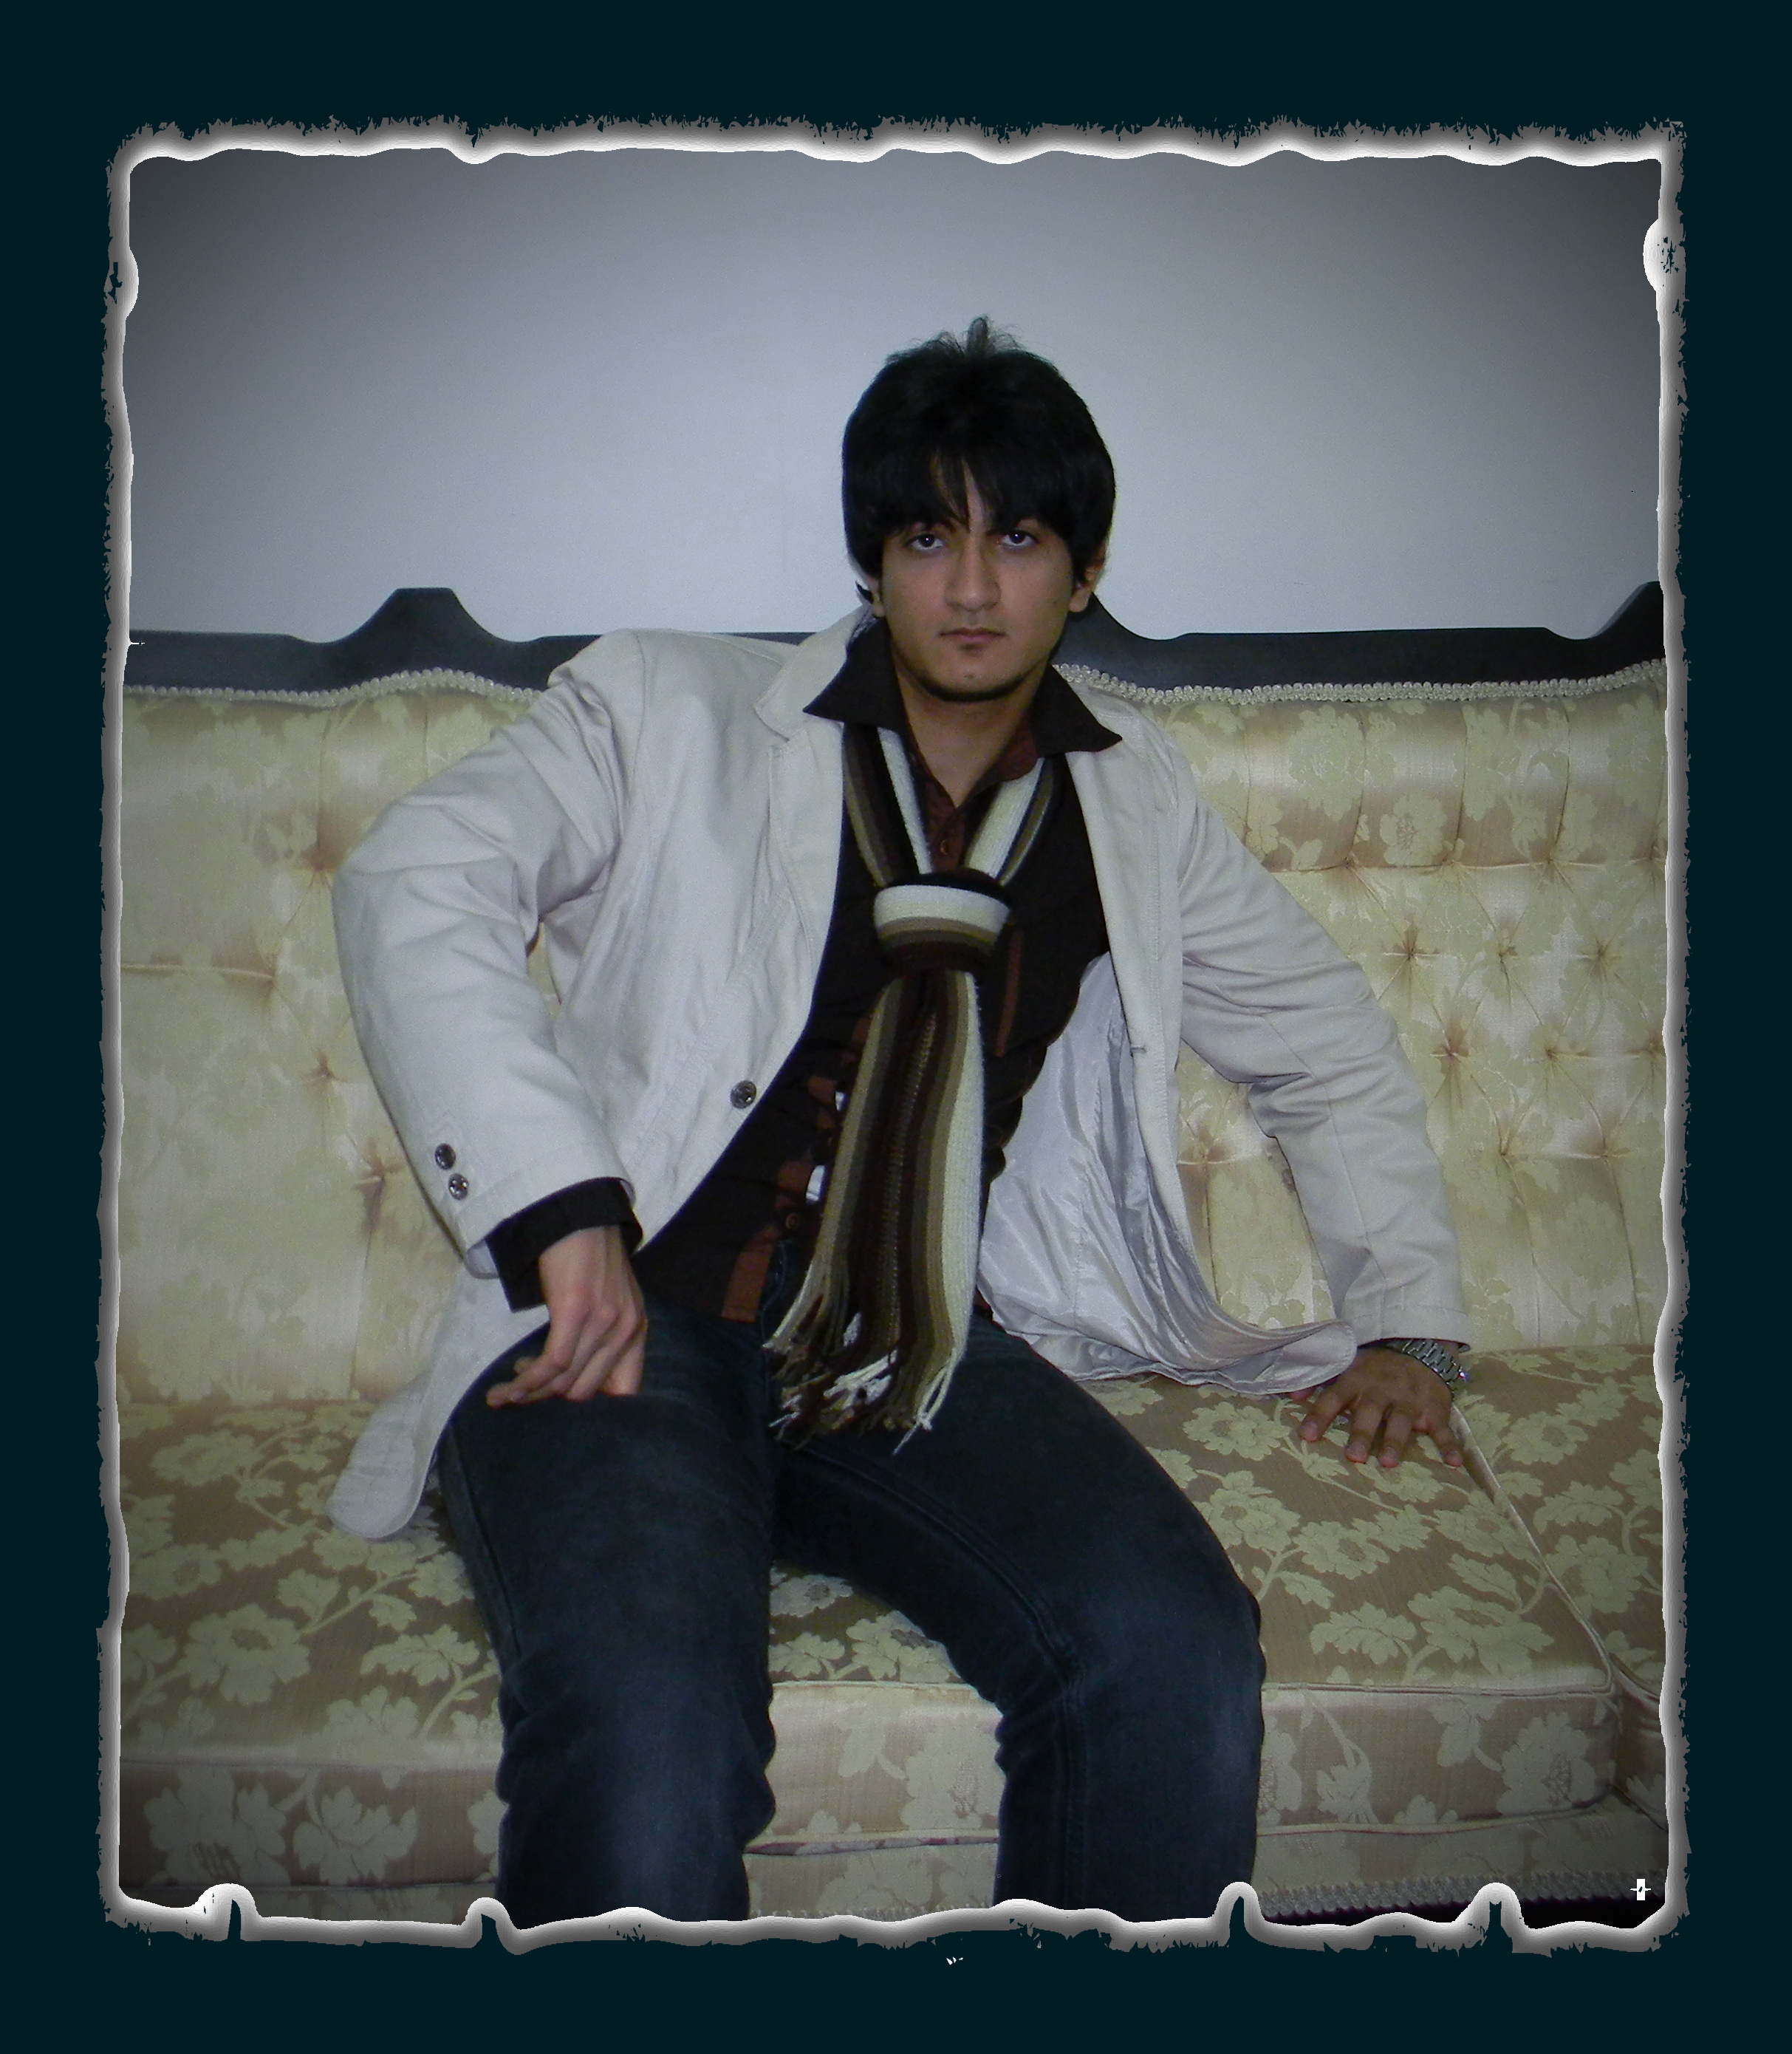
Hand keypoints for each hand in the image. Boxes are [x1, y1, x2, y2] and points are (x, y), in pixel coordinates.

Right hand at [486, 1226, 646, 1406]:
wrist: (578, 1215)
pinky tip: (508, 1389)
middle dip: (548, 1400)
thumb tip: (573, 1376)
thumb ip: (604, 1336)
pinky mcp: (576, 1314)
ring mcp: (603, 1324)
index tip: (558, 1405)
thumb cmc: (587, 1256)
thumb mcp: (609, 1301)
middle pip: (585, 1391)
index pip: (625, 1393)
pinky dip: (527, 1381)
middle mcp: (626, 1332)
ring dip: (529, 1395)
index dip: (592, 1410)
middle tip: (522, 1393)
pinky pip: (552, 1364)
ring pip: (564, 1382)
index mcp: (636, 1331)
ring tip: (504, 1396)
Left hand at [1295, 1346, 1464, 1468]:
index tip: (1306, 1436)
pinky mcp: (1434, 1409)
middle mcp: (1381, 1391)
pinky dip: (1449, 1445)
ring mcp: (1409, 1401)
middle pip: (1370, 1414)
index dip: (1320, 1416)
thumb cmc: (1375, 1366)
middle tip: (1354, 1457)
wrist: (1419, 1348)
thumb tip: (1291, 1395)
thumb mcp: (1346, 1366)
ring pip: (1402, 1422)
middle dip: (1362, 1434)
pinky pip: (1443, 1429)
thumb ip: (1320, 1380)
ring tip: (1389, 1463)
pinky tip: (1453, 1462)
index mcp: (1356, 1381)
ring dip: (1396, 1442)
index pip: (1334, 1398)